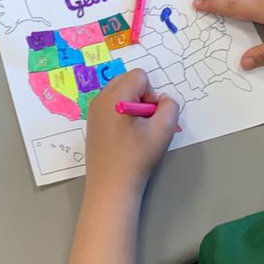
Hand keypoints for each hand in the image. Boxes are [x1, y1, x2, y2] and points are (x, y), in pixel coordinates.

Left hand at [85, 69, 178, 199]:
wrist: (111, 187)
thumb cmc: (137, 158)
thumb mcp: (163, 131)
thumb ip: (170, 107)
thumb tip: (163, 99)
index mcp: (115, 96)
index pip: (140, 76)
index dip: (151, 94)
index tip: (150, 118)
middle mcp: (100, 98)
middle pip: (128, 80)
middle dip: (141, 97)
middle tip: (144, 123)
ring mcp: (93, 110)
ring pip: (119, 92)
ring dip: (132, 105)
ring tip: (134, 132)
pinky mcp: (92, 122)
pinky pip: (111, 105)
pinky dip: (121, 114)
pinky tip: (124, 137)